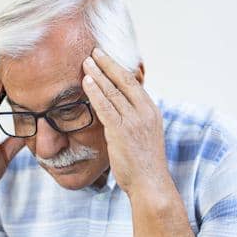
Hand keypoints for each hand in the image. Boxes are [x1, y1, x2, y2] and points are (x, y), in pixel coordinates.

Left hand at [81, 48, 170, 196]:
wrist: (150, 184)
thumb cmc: (144, 164)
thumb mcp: (144, 135)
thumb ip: (133, 120)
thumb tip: (119, 110)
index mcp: (151, 111)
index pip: (134, 82)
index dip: (118, 68)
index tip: (106, 58)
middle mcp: (144, 112)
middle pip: (124, 81)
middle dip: (107, 64)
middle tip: (94, 52)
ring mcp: (133, 121)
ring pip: (113, 91)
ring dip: (97, 74)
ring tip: (85, 63)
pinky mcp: (121, 131)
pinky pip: (105, 107)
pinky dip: (94, 92)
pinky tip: (86, 82)